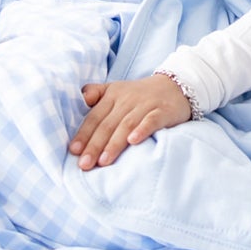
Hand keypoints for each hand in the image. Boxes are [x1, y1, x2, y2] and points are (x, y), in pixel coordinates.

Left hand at [69, 75, 194, 169]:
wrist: (176, 85)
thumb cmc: (140, 94)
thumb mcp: (116, 89)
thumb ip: (95, 94)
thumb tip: (80, 100)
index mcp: (112, 95)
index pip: (95, 117)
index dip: (84, 134)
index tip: (74, 152)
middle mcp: (127, 99)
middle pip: (108, 124)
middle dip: (95, 145)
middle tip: (85, 164)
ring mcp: (145, 105)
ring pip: (126, 125)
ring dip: (114, 144)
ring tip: (104, 161)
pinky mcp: (163, 110)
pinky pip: (151, 120)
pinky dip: (142, 130)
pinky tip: (133, 141)